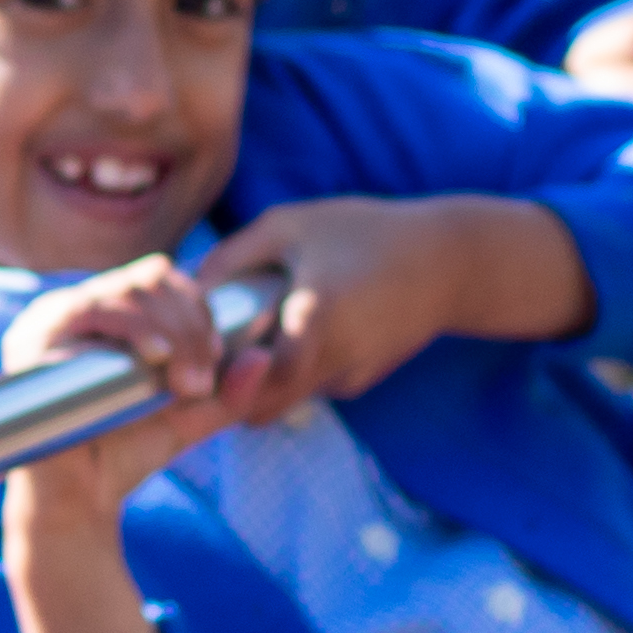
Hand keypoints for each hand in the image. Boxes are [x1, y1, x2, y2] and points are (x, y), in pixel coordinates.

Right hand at [0, 261, 238, 632]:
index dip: (197, 309)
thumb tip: (263, 355)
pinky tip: (156, 358)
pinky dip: (131, 328)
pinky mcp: (34, 339)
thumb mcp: (189, 418)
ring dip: (172, 334)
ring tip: (185, 385)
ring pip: (127, 292)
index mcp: (110, 314)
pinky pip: (90, 310)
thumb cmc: (125, 453)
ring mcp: (52, 320)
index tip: (215, 357)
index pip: (160, 278)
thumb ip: (228, 392)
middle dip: (191, 327)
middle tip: (201, 383)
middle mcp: (78, 308)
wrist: (79, 501)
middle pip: (149, 279)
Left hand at [193, 195, 590, 427]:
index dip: (216, 377)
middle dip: (223, 395)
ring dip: (251, 385)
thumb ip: (232, 256)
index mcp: (315, 317)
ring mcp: (349, 376)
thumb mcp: (290, 225)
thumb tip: (183, 287)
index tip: (189, 358)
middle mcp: (333, 358)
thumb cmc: (365, 231)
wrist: (450, 262)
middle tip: (193, 364)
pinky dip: (283, 373)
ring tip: (231, 344)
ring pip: (280, 402)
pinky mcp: (358, 382)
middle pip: (259, 406)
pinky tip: (277, 336)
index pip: (253, 377)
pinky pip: (306, 388)